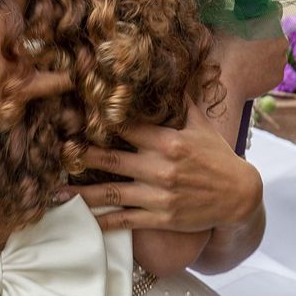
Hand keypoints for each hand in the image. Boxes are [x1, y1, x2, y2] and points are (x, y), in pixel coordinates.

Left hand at [64, 99, 262, 232]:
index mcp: (167, 140)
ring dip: (81, 193)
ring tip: (56, 192)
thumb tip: (172, 73)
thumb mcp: (202, 125)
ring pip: (111, 192)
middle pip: (110, 158)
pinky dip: (103, 222)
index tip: (76, 117)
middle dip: (80, 155)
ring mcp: (158, 194)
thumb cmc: (218, 157)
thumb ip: (182, 102)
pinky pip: (125, 220)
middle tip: (56, 152)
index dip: (101, 122)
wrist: (238, 195)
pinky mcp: (160, 217)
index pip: (127, 127)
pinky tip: (84, 222)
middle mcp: (159, 167)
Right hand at [211, 4, 287, 98]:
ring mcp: (282, 61)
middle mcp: (283, 41)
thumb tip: (236, 11)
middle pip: (274, 32)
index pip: (272, 11)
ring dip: (264, 52)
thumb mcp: (225, 22)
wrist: (224, 84)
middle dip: (262, 34)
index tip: (249, 19)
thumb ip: (236, 14)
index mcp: (273, 23)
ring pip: (274, 51)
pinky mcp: (278, 78)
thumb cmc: (223, 50)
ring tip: (244, 58)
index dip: (260, 14)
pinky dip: (263, 68)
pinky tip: (249, 70)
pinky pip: (272, 67)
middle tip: (243, 40)